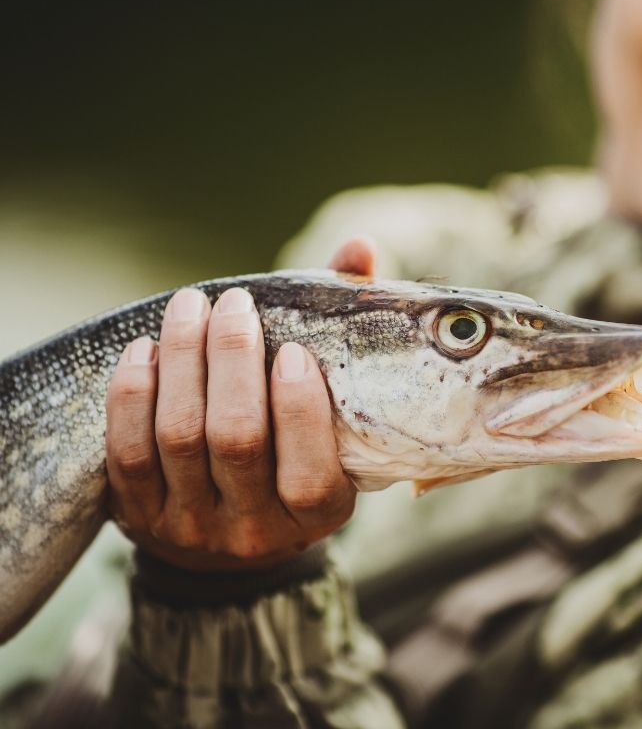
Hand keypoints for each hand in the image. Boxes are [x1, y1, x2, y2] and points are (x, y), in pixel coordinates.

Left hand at [104, 237, 375, 570]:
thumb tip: (360, 247)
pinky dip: (133, 394)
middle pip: (237, 442)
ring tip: (190, 307)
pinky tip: (145, 349)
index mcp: (318, 515)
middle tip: (234, 304)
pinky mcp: (139, 516)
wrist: (234, 547)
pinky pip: (128, 453)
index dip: (299, 411)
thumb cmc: (299, 456)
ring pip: (179, 438)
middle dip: (231, 362)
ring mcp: (192, 527)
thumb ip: (349, 333)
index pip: (310, 476)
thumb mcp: (338, 418)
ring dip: (183, 361)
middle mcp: (255, 531)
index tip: (291, 350)